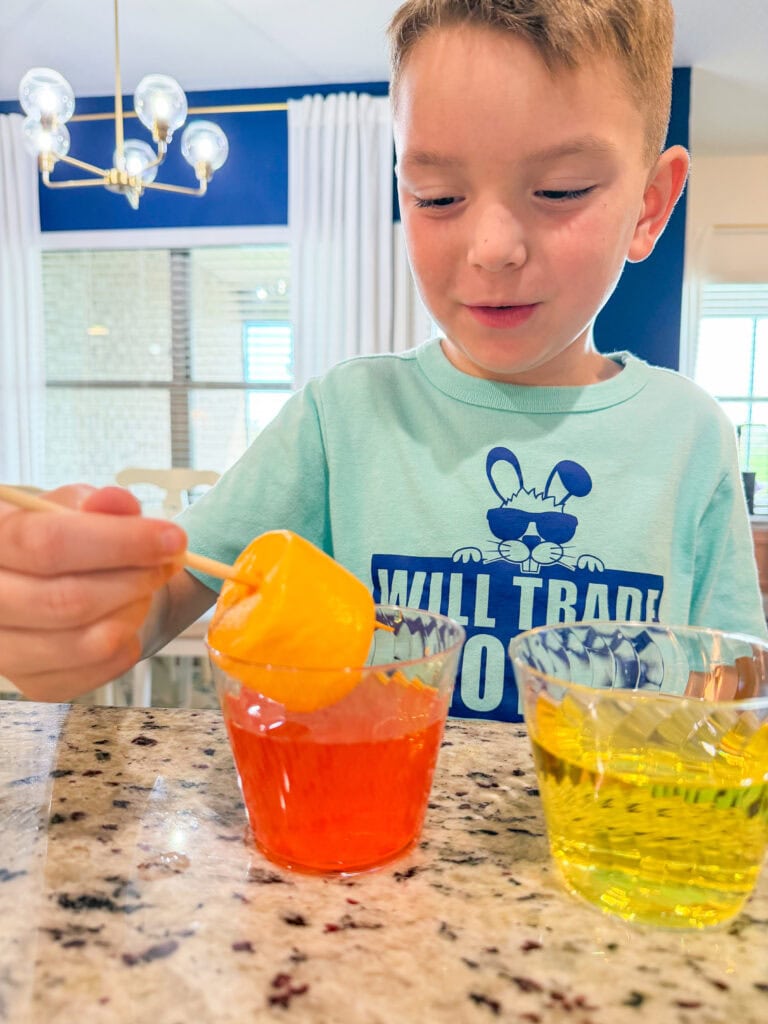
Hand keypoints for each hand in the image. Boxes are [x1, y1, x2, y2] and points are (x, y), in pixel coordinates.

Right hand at [0, 484, 186, 700]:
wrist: (44, 581)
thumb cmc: (57, 539)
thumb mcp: (71, 507)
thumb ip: (96, 503)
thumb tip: (116, 503)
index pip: (47, 545)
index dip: (119, 542)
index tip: (172, 539)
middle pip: (69, 601)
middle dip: (136, 579)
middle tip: (168, 562)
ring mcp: (5, 651)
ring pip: (89, 642)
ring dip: (136, 610)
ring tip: (145, 586)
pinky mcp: (35, 684)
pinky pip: (101, 669)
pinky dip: (130, 641)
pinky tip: (126, 615)